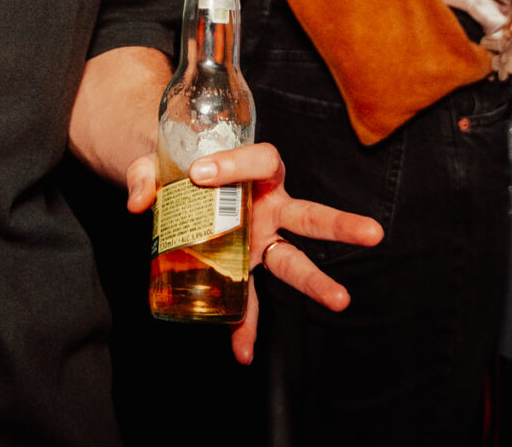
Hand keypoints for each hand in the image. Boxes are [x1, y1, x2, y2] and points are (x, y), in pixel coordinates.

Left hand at [124, 141, 383, 365]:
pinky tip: (241, 351)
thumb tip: (138, 201)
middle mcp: (270, 207)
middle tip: (373, 233)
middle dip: (341, 225)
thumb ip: (144, 175)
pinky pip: (251, 299)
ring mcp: (263, 239)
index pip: (262, 161)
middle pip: (311, 215)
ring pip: (297, 259)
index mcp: (256, 172)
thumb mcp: (158, 162)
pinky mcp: (246, 265)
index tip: (199, 174)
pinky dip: (244, 326)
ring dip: (317, 282)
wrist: (177, 181)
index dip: (235, 165)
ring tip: (341, 300)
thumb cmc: (179, 165)